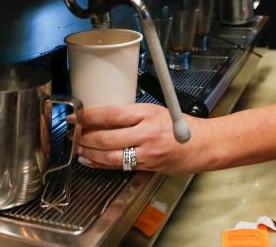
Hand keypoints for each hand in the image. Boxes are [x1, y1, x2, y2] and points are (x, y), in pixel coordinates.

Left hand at [74, 103, 215, 174]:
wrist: (204, 145)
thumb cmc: (183, 126)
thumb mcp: (158, 110)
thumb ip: (134, 114)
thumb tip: (104, 116)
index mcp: (148, 113)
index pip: (111, 114)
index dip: (89, 116)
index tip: (75, 115)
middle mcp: (146, 132)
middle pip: (106, 137)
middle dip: (84, 136)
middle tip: (71, 133)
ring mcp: (147, 152)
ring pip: (109, 154)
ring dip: (89, 151)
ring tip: (76, 147)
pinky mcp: (147, 166)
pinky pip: (118, 166)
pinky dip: (100, 164)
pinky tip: (90, 160)